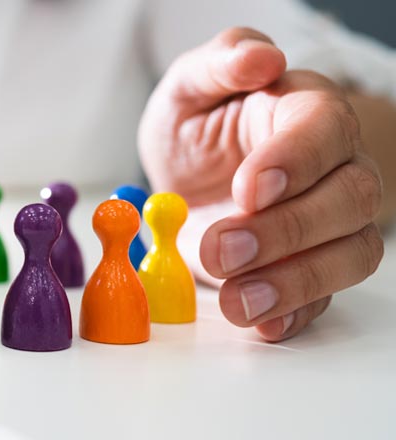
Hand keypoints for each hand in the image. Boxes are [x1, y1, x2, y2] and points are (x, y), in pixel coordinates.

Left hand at [138, 28, 384, 340]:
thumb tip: (260, 57)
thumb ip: (220, 64)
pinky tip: (261, 323)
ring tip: (235, 301)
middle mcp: (335, 169)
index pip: (325, 130)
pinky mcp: (311, 269)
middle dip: (287, 230)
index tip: (248, 188)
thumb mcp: (189, 88)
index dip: (295, 161)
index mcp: (307, 113)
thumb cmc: (199, 128)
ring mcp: (331, 225)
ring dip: (294, 283)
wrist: (194, 178)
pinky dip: (294, 314)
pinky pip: (322, 298)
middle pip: (347, 199)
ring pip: (348, 256)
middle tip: (220, 248)